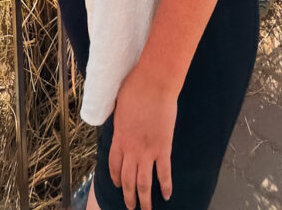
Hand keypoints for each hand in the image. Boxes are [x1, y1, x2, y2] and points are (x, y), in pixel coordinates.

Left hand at [108, 64, 176, 209]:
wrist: (153, 83)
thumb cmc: (135, 87)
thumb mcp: (119, 105)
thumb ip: (119, 119)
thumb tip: (120, 120)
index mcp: (118, 138)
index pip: (114, 165)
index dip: (115, 177)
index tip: (118, 184)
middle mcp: (131, 149)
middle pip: (127, 179)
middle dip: (128, 196)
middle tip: (131, 206)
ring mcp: (147, 151)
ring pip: (143, 183)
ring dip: (144, 199)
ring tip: (145, 209)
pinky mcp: (163, 148)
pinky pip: (164, 173)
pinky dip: (166, 186)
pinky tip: (167, 195)